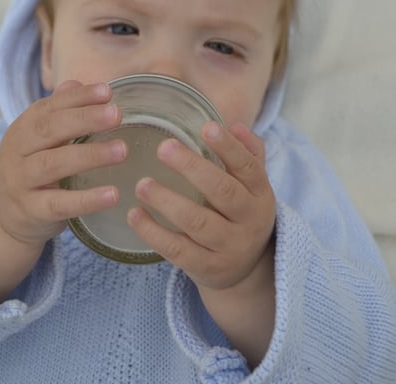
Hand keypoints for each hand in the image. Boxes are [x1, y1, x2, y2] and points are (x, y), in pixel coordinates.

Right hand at [0, 80, 126, 246]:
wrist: (7, 216)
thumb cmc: (34, 168)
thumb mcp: (42, 139)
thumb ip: (59, 112)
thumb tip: (75, 82)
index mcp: (24, 127)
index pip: (50, 106)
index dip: (78, 98)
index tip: (107, 92)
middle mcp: (17, 150)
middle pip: (49, 130)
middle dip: (85, 119)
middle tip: (117, 115)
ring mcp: (21, 181)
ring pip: (53, 164)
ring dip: (90, 155)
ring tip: (122, 150)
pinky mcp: (31, 210)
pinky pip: (59, 204)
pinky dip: (86, 199)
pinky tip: (112, 194)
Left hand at [128, 120, 274, 290]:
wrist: (246, 271)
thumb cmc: (240, 214)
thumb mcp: (252, 186)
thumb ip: (247, 153)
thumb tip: (235, 125)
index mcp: (260, 194)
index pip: (248, 166)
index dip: (229, 147)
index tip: (206, 127)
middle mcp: (250, 220)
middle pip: (223, 191)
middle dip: (192, 168)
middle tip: (163, 148)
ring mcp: (229, 247)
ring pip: (198, 223)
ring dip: (168, 201)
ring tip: (142, 185)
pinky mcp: (207, 269)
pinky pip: (178, 251)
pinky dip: (154, 233)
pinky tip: (135, 214)